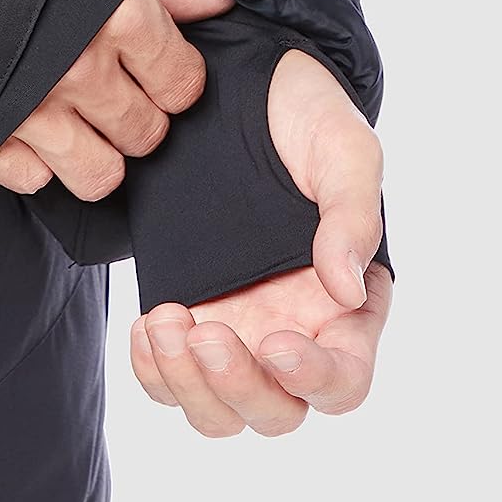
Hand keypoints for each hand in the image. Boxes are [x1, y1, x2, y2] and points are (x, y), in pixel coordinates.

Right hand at [0, 0, 235, 200]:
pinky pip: (32, 181)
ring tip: (80, 126)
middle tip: (116, 95)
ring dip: (97, 156)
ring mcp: (34, 110)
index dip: (175, 80)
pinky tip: (27, 130)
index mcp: (120, 15)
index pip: (183, 85)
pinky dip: (34, 163)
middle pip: (148, 134)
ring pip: (101, 175)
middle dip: (139, 119)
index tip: (156, 69)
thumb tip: (217, 3)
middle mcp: (84, 69)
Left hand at [130, 44, 390, 435]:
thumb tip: (347, 290)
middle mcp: (295, 333)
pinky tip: (148, 324)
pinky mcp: (188, 316)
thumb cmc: (304, 118)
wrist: (236, 89)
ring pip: (217, 412)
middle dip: (237, 388)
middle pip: (276, 413)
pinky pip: (167, 381)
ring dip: (187, 385)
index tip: (276, 342)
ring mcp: (237, 330)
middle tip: (205, 331)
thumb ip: (353, 215)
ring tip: (166, 319)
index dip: (314, 380)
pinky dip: (153, 371)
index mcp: (349, 308)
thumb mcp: (345, 150)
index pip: (344, 382)